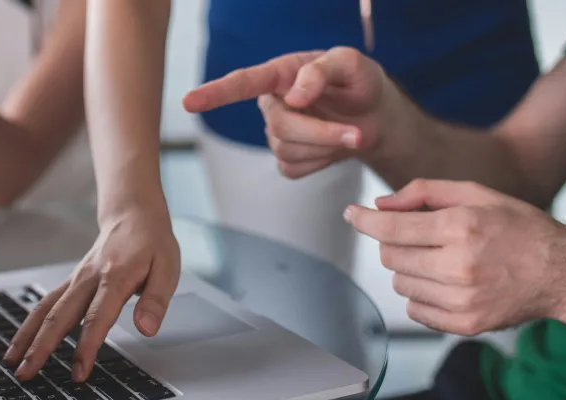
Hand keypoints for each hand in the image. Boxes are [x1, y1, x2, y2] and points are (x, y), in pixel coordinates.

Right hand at [4, 205, 180, 380]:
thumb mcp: (168, 269)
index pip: (97, 317)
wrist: (133, 214)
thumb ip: (156, 300)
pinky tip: (20, 342)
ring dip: (27, 337)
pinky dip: (30, 324)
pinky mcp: (71, 281)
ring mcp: (77, 279)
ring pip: (46, 309)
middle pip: (60, 316)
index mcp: (115, 277)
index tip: (79, 372)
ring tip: (12, 362)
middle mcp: (89, 278)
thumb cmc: (152, 243)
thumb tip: (146, 328)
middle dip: (41, 347)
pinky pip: (46, 303)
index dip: (86, 347)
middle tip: (27, 374)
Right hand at [183, 47, 405, 178]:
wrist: (375, 117)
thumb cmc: (360, 83)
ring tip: (350, 134)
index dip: (215, 93)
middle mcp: (272, 103)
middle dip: (321, 133)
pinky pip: (294, 169)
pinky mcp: (287, 159)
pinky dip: (321, 162)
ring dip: (326, 147)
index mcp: (280, 74)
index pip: (242, 83)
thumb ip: (321, 71)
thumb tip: (294, 97)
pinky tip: (332, 148)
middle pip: (280, 127)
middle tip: (356, 134)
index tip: (189, 102)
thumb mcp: (351, 64)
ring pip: (287, 151)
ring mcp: (277, 133)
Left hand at [345, 179, 565, 334]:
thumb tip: (380, 205)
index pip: (392, 228)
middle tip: (421, 237)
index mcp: (461, 228)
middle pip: (390, 256)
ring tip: (440, 260)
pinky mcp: (465, 325)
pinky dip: (421, 295)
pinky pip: (415, 310)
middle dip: (395, 242)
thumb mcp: (476, 194)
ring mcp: (462, 300)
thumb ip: (423, 192)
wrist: (562, 272)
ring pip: (399, 283)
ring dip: (409, 269)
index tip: (352, 214)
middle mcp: (459, 266)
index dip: (364, 221)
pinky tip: (446, 283)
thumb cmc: (519, 229)